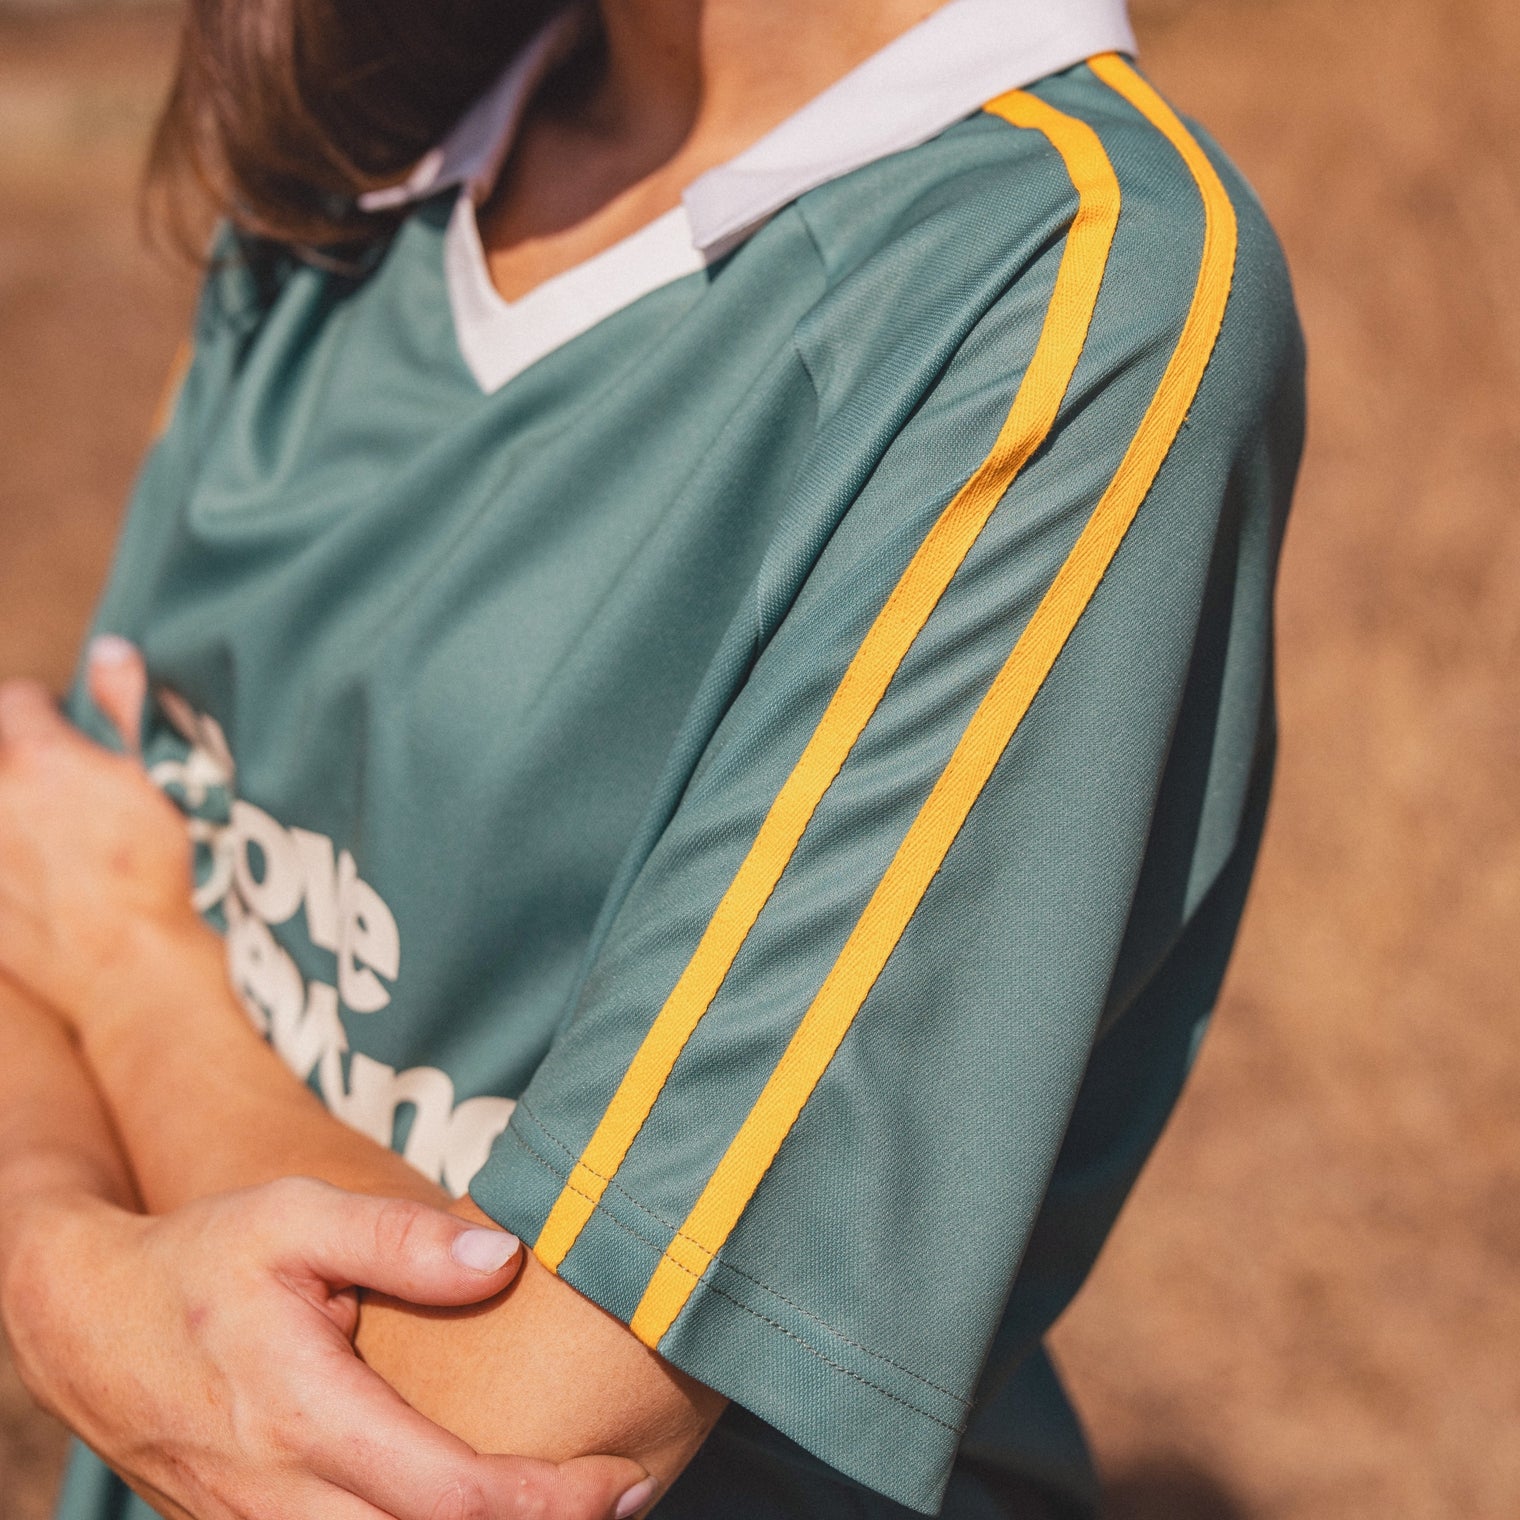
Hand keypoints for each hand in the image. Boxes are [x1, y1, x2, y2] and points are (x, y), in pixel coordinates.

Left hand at [0, 647, 203, 1029]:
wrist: (136, 969)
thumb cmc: (162, 872)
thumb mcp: (165, 778)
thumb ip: (128, 707)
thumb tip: (108, 651)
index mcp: (35, 759)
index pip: (15, 700)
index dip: (44, 709)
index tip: (65, 727)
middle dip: (12, 756)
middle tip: (52, 779)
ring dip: (8, 809)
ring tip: (40, 827)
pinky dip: (6, 861)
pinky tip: (34, 875)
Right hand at [0, 1176, 651, 1519]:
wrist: (90, 1326)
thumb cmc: (204, 1260)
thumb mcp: (296, 1217)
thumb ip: (400, 1237)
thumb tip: (505, 1259)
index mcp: (303, 1419)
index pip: (452, 1501)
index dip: (551, 1503)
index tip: (621, 1476)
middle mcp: (283, 1503)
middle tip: (621, 1493)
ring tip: (572, 1502)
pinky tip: (486, 1506)